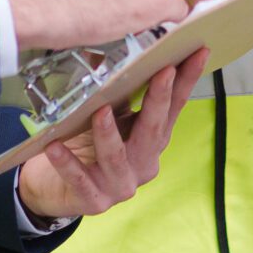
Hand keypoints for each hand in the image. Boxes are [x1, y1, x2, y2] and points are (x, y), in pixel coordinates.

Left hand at [15, 51, 207, 220]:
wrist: (59, 191)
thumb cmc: (89, 146)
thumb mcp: (111, 118)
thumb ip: (120, 95)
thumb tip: (124, 50)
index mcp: (152, 141)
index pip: (174, 108)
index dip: (187, 81)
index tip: (198, 53)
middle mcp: (143, 164)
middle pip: (153, 131)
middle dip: (158, 100)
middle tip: (163, 72)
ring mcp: (121, 185)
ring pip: (116, 157)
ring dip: (109, 134)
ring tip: (100, 111)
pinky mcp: (94, 201)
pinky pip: (80, 179)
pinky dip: (67, 163)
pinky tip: (55, 146)